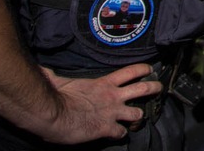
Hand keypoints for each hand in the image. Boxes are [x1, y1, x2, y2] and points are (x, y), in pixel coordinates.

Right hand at [37, 63, 161, 142]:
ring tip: (141, 117)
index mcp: (104, 83)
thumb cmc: (55, 96)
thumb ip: (56, 75)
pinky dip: (121, 134)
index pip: (131, 71)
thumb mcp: (59, 80)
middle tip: (159, 88)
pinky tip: (118, 134)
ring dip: (140, 116)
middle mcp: (113, 96)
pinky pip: (121, 133)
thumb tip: (44, 70)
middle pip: (143, 89)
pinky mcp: (106, 128)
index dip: (143, 70)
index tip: (149, 69)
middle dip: (154, 88)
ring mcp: (112, 113)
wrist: (53, 114)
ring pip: (138, 113)